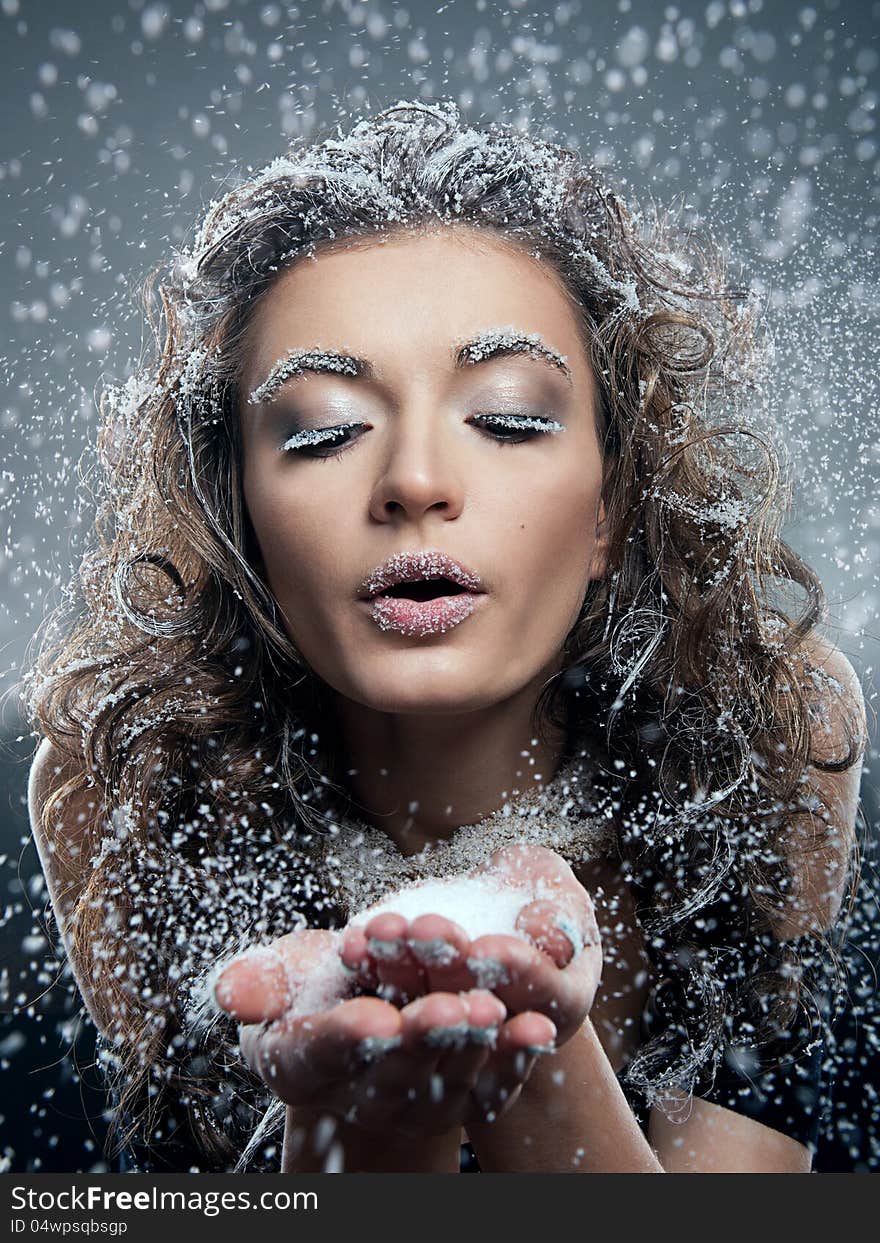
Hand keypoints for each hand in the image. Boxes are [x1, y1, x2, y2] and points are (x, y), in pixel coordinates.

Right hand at [213, 928, 537, 1136]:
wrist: (365, 1007)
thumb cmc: (311, 987)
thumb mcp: (280, 976)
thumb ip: (259, 982)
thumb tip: (228, 992)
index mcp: (306, 1063)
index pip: (322, 1053)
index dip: (345, 1037)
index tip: (373, 1019)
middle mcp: (362, 1093)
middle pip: (393, 1067)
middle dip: (422, 1037)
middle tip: (449, 1008)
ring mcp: (415, 1100)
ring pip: (446, 1074)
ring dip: (473, 1044)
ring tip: (493, 1010)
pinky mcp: (462, 1098)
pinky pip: (491, 1087)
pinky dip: (515, 1059)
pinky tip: (536, 1030)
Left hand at [340, 845, 602, 1047]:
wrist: (501, 906)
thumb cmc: (542, 894)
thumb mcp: (559, 894)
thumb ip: (559, 914)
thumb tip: (548, 936)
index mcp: (560, 1003)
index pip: (542, 993)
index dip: (515, 971)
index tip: (486, 948)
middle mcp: (509, 1027)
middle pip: (477, 1007)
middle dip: (448, 965)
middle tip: (425, 931)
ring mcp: (456, 1026)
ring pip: (426, 1004)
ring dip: (400, 967)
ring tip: (380, 931)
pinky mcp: (410, 1009)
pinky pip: (389, 992)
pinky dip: (370, 967)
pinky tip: (350, 944)